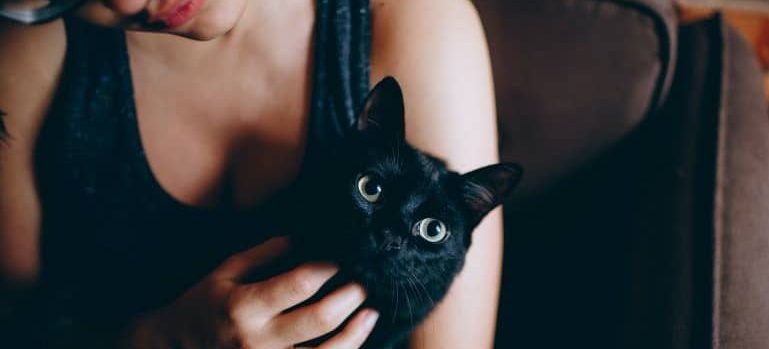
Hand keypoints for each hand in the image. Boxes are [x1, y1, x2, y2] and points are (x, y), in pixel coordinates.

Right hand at [125, 238, 378, 348]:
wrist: (175, 348)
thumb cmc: (204, 306)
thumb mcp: (224, 272)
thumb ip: (262, 254)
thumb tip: (301, 238)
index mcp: (243, 306)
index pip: (300, 283)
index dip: (328, 268)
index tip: (342, 259)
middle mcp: (257, 340)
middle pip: (320, 319)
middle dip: (350, 297)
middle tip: (364, 284)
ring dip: (356, 332)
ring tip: (370, 313)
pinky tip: (354, 340)